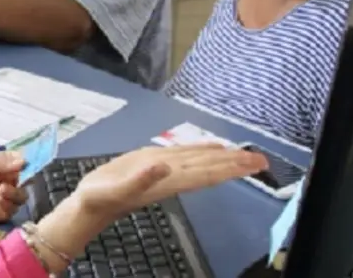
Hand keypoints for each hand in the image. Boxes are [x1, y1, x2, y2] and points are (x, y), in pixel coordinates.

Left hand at [0, 152, 26, 223]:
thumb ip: (1, 162)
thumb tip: (24, 162)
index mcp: (4, 167)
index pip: (23, 166)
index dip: (27, 168)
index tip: (25, 168)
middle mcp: (6, 182)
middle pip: (25, 184)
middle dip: (21, 184)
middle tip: (7, 184)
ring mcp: (3, 198)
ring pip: (20, 199)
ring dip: (15, 195)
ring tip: (1, 192)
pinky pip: (11, 211)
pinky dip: (9, 206)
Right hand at [22, 144, 267, 273]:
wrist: (89, 204)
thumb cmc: (100, 198)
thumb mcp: (116, 189)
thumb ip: (140, 179)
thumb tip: (164, 165)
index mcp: (167, 181)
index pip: (206, 173)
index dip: (229, 168)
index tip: (251, 165)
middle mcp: (171, 175)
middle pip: (209, 168)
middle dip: (235, 164)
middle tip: (263, 160)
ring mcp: (163, 169)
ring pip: (200, 161)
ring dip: (223, 158)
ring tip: (247, 155)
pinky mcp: (152, 162)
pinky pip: (184, 156)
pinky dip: (201, 151)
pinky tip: (213, 148)